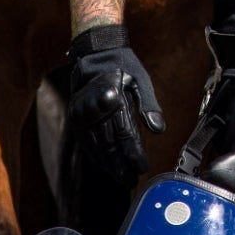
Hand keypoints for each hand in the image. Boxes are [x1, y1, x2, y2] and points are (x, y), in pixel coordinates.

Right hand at [64, 25, 162, 192]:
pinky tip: (106, 167)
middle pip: (109, 144)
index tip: (143, 167)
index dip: (134, 153)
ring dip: (110, 165)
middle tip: (132, 180)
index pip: (125, 133)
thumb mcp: (140, 79)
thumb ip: (149, 105)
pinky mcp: (76, 119)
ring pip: (97, 147)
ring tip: (123, 178)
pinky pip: (86, 142)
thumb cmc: (122, 66)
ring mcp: (81, 115)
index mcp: (113, 97)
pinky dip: (97, 156)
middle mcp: (93, 108)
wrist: (94, 54)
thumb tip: (158, 130)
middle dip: (122, 165)